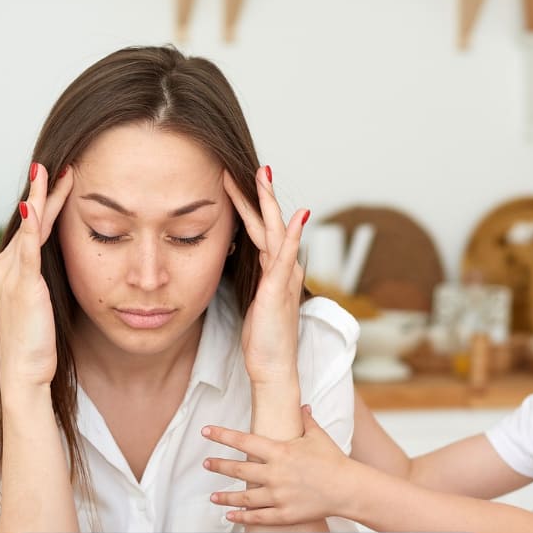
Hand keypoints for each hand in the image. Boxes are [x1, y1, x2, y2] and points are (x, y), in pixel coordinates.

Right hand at [0, 162, 74, 391]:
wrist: (25, 374)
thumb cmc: (38, 345)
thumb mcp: (45, 306)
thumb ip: (49, 282)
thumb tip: (62, 266)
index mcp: (12, 271)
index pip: (33, 229)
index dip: (46, 204)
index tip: (60, 180)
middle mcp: (6, 268)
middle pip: (31, 221)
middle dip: (43, 192)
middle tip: (58, 165)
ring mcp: (11, 275)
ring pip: (30, 228)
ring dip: (40, 199)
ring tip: (50, 172)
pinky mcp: (22, 286)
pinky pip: (29, 249)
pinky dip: (32, 226)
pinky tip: (36, 207)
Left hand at [203, 407, 350, 525]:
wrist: (348, 488)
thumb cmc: (333, 460)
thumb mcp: (318, 436)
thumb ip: (306, 421)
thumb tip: (302, 406)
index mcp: (280, 452)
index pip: (244, 441)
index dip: (222, 435)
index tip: (206, 431)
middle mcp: (275, 474)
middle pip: (238, 469)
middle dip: (219, 466)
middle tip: (206, 464)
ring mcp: (278, 495)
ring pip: (243, 497)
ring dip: (225, 496)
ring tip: (213, 496)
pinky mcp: (284, 514)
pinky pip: (257, 517)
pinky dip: (241, 517)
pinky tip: (231, 515)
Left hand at [223, 167, 308, 385]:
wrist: (273, 367)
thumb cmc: (264, 340)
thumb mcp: (256, 303)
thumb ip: (257, 281)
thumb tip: (249, 264)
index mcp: (274, 271)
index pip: (261, 230)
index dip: (251, 206)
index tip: (236, 182)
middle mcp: (283, 269)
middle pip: (271, 223)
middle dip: (261, 194)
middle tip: (257, 165)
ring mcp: (284, 278)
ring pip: (277, 231)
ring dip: (270, 203)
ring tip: (263, 176)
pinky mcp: (280, 290)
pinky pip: (287, 257)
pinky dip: (292, 235)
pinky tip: (295, 216)